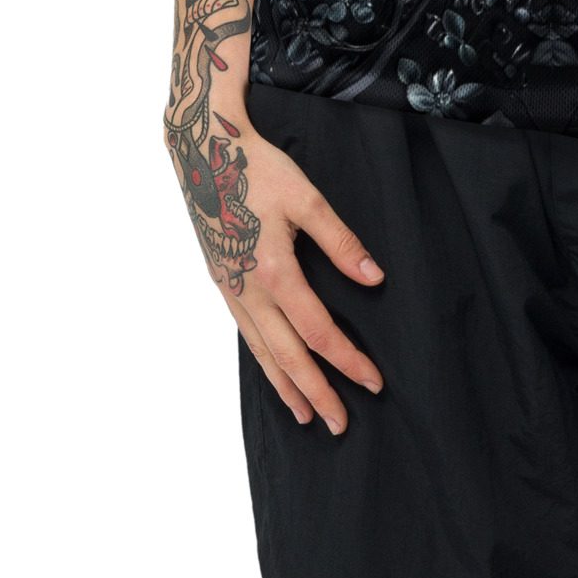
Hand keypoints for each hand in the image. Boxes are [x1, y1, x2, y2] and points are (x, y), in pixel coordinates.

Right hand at [165, 111, 386, 435]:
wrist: (203, 152)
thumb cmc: (257, 169)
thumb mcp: (306, 198)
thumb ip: (341, 241)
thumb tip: (374, 279)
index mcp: (273, 271)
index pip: (318, 331)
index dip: (347, 360)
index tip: (373, 382)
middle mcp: (248, 290)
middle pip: (288, 356)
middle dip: (317, 393)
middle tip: (340, 425)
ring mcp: (230, 290)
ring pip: (262, 352)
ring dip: (286, 387)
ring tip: (306, 417)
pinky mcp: (222, 283)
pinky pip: (247, 335)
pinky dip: (263, 362)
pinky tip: (275, 371)